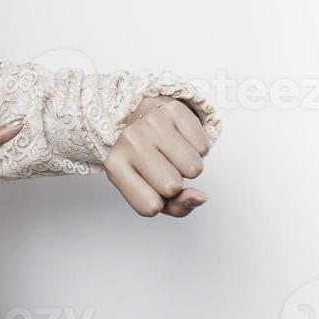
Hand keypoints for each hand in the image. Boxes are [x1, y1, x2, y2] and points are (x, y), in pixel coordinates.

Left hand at [106, 97, 211, 217]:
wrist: (144, 119)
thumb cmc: (146, 162)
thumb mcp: (150, 191)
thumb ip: (176, 207)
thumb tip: (199, 197)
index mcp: (115, 167)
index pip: (149, 207)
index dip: (159, 203)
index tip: (151, 187)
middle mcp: (128, 142)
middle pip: (172, 187)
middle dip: (175, 183)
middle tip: (164, 168)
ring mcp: (150, 124)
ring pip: (192, 168)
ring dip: (189, 167)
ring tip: (173, 155)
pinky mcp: (173, 110)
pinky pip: (203, 147)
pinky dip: (197, 149)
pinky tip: (181, 141)